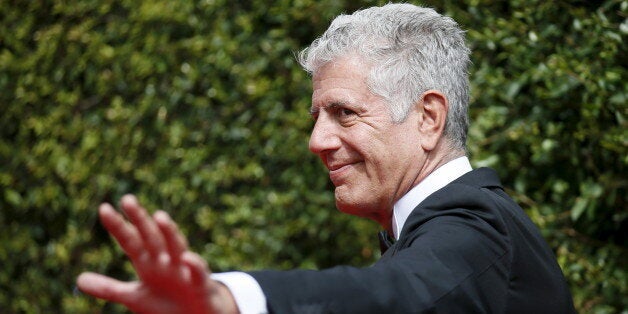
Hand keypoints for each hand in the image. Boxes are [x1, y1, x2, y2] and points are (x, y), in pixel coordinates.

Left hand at [77, 194, 236, 313]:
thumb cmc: (166, 303)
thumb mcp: (135, 297)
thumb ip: (109, 288)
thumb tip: (78, 280)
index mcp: (148, 262)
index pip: (130, 240)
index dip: (118, 226)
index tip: (103, 208)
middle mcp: (165, 260)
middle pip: (151, 236)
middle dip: (140, 219)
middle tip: (127, 199)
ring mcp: (183, 269)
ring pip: (176, 246)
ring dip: (169, 232)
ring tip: (159, 216)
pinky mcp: (201, 283)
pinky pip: (197, 272)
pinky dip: (193, 264)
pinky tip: (186, 257)